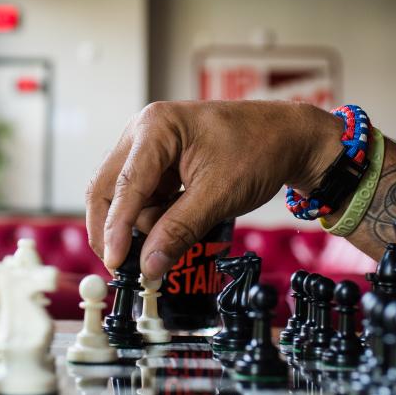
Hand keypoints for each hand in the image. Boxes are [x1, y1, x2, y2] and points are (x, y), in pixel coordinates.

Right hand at [85, 101, 343, 278]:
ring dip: (137, 224)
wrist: (288, 138)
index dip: (116, 228)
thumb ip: (179, 231)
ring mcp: (148, 146)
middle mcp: (143, 132)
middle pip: (107, 188)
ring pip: (121, 196)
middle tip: (123, 265)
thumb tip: (149, 267)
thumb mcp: (218, 196)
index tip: (116, 262)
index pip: (125, 185)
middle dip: (114, 228)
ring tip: (170, 239)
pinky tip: (173, 226)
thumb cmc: (259, 151)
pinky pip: (140, 196)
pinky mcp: (157, 162)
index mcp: (156, 128)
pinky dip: (151, 217)